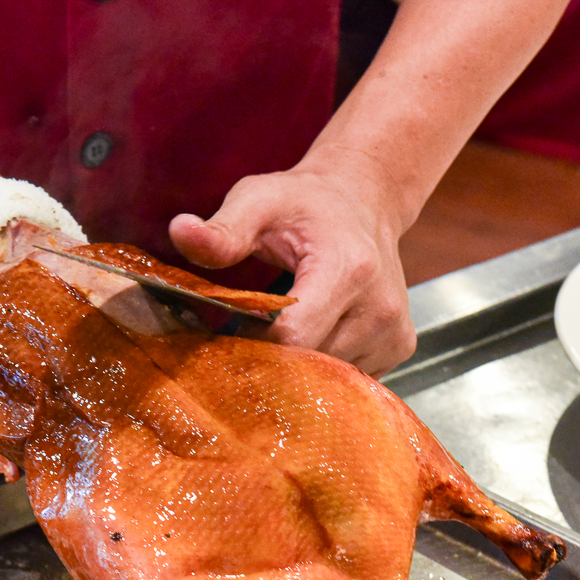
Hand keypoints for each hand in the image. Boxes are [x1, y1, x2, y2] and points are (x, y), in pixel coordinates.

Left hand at [169, 146, 415, 377]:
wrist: (364, 199)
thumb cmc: (305, 202)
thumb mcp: (258, 200)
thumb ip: (223, 229)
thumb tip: (180, 232)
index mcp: (348, 270)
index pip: (293, 339)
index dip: (252, 345)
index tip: (227, 335)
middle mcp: (380, 308)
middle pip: (310, 366)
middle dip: (271, 360)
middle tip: (245, 337)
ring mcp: (394, 333)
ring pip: (328, 380)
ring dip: (296, 368)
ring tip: (279, 333)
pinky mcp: (399, 348)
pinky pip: (348, 378)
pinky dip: (322, 368)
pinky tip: (310, 338)